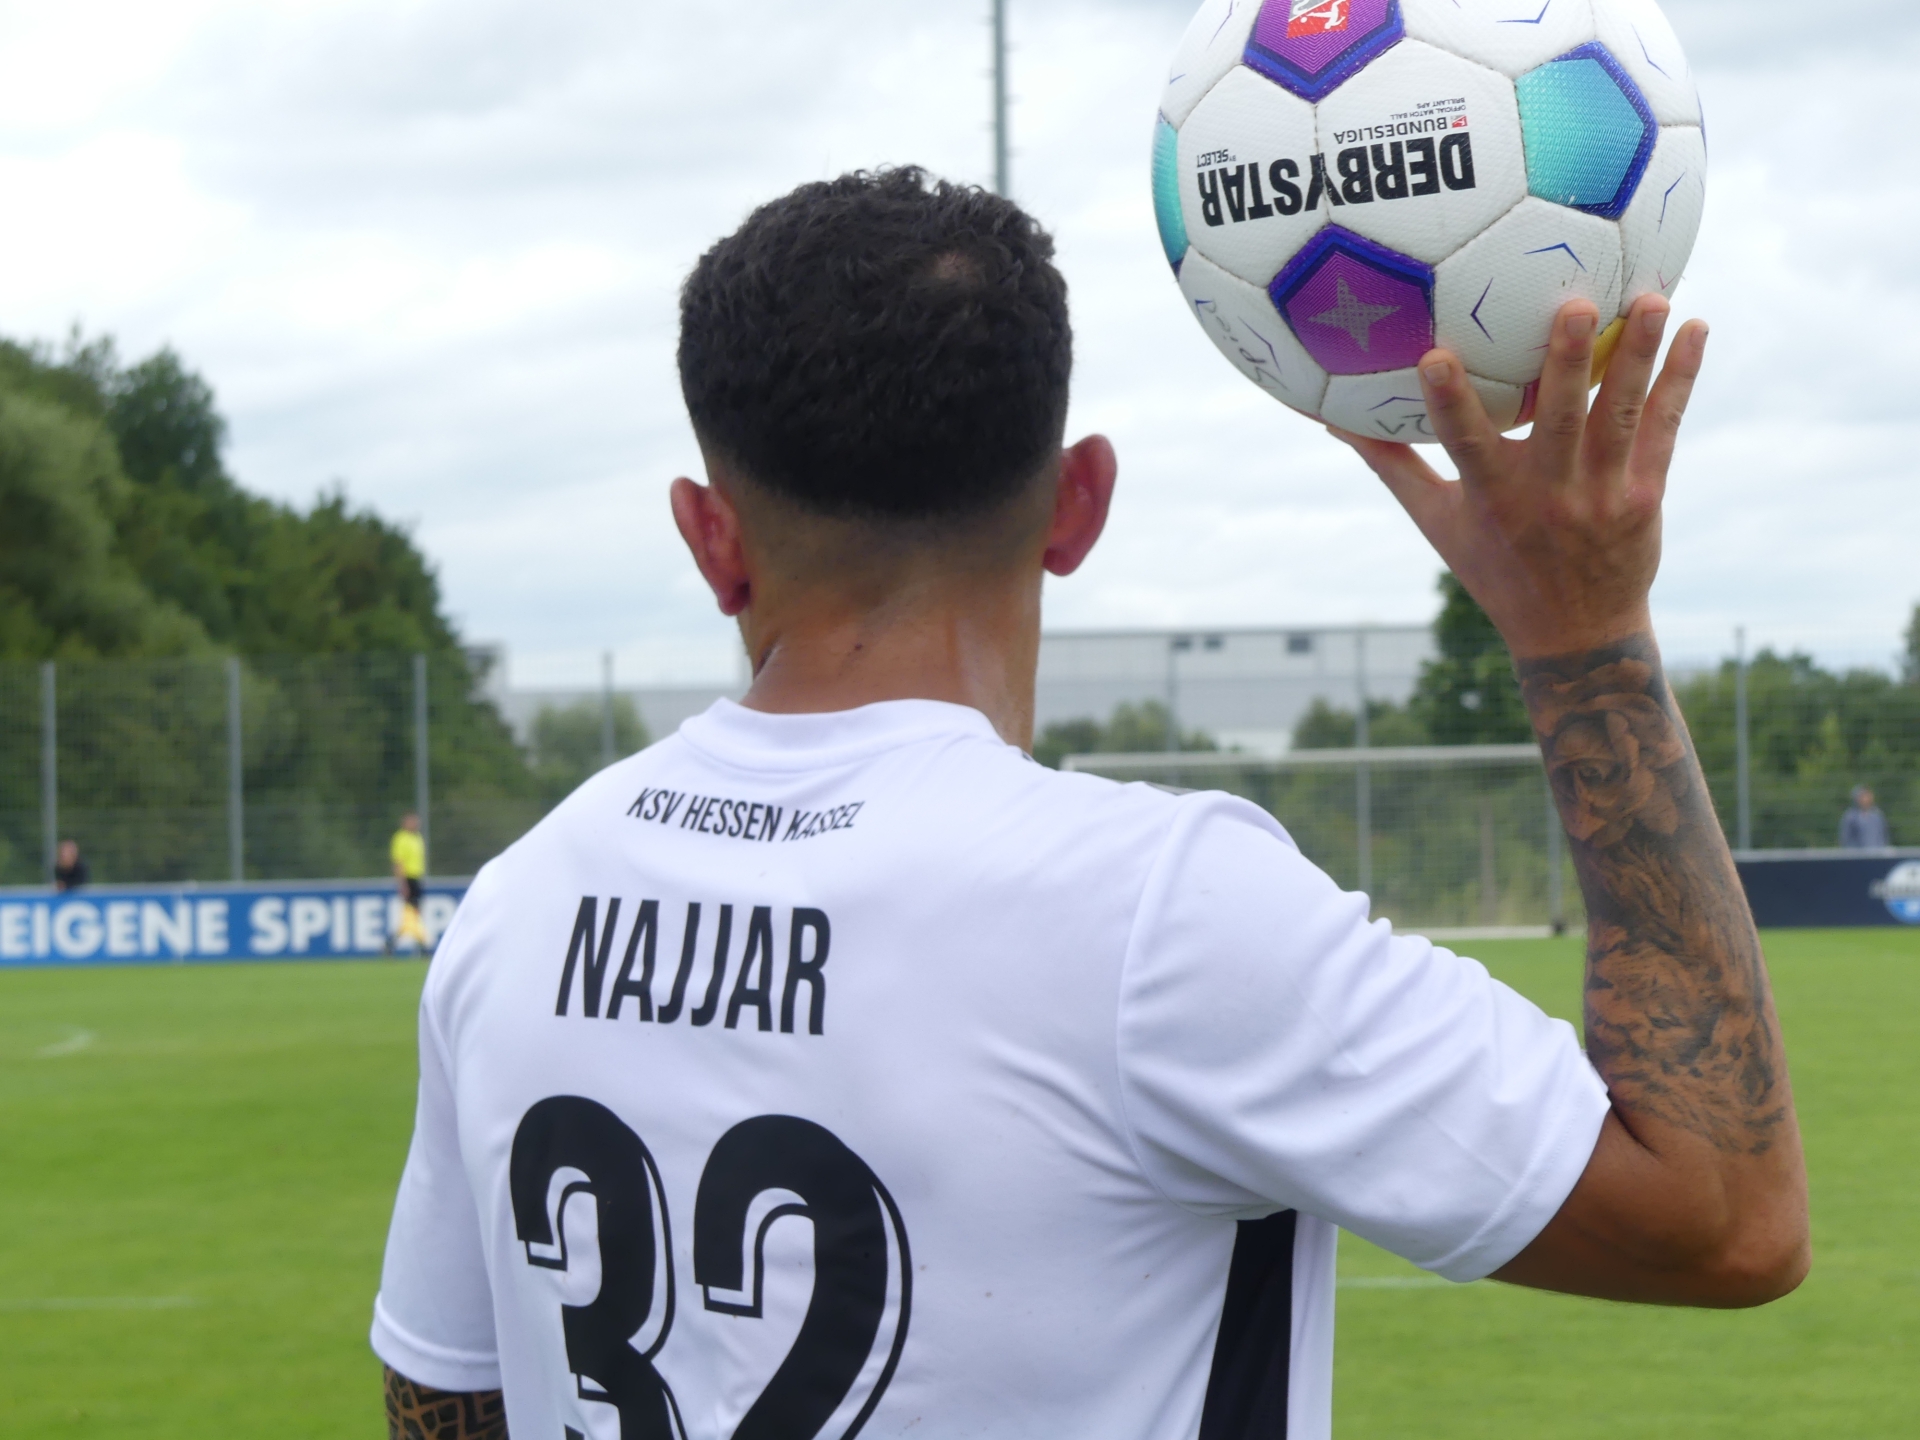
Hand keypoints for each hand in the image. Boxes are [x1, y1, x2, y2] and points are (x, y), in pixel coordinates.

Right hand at [1332, 295, 1707, 659]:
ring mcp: (1601, 493)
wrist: (1577, 632)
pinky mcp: (1644, 492)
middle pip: (1560, 421)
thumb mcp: (1437, 523)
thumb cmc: (1495, 569)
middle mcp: (1549, 494)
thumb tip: (1334, 420)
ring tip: (1654, 300)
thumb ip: (1394, 466)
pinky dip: (1681, 377)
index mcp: (1492, 497)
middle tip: (1576, 304)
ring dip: (1639, 355)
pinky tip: (1697, 331)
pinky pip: (1664, 427)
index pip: (1465, 445)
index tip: (1433, 357)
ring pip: (1621, 415)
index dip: (1449, 403)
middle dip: (1568, 361)